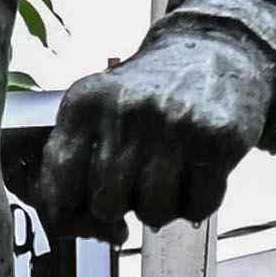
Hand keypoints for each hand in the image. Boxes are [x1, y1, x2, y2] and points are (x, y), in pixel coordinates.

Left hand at [34, 24, 275, 239]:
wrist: (215, 50)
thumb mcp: (99, 108)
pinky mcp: (217, 138)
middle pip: (107, 205)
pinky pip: (197, 207)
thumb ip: (74, 160)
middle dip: (122, 207)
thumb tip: (72, 226)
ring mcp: (173, 124)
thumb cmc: (150, 93)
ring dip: (161, 208)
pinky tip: (197, 174)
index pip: (59, 183)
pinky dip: (197, 204)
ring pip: (153, 212)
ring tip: (168, 175)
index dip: (69, 217)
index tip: (84, 221)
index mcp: (85, 104)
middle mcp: (126, 111)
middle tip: (136, 184)